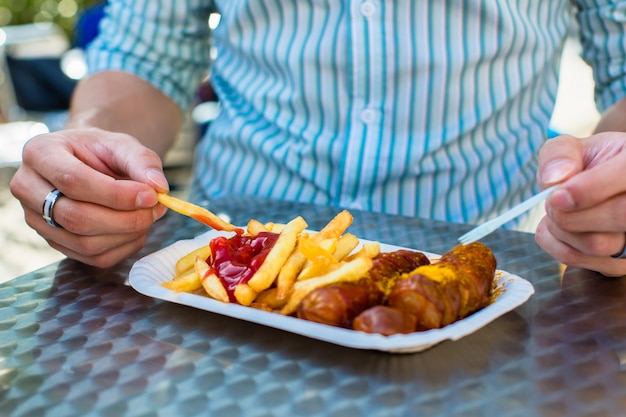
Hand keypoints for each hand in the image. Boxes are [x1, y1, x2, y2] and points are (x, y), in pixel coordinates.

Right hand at [9, 128, 169, 267]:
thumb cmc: (101, 151)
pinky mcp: (55, 242)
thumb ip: (142, 161)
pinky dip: (124, 248)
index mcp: (40, 153)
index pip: (73, 180)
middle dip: (125, 219)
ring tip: (149, 216)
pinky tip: (137, 230)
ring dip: (127, 235)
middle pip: (76, 217)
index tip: (151, 196)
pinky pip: (92, 257)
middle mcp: (28, 188)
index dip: (116, 194)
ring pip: (85, 243)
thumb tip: (158, 187)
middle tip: (156, 209)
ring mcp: (37, 220)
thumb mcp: (122, 144)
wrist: (87, 162)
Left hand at [535, 133, 625, 276]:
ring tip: (559, 212)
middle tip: (553, 201)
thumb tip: (554, 179)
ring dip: (561, 229)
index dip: (589, 189)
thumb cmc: (588, 167)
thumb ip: (559, 154)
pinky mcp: (621, 264)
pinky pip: (580, 260)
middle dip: (570, 211)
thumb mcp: (574, 148)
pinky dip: (556, 245)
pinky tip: (558, 229)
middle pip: (619, 215)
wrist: (598, 192)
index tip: (556, 195)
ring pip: (598, 244)